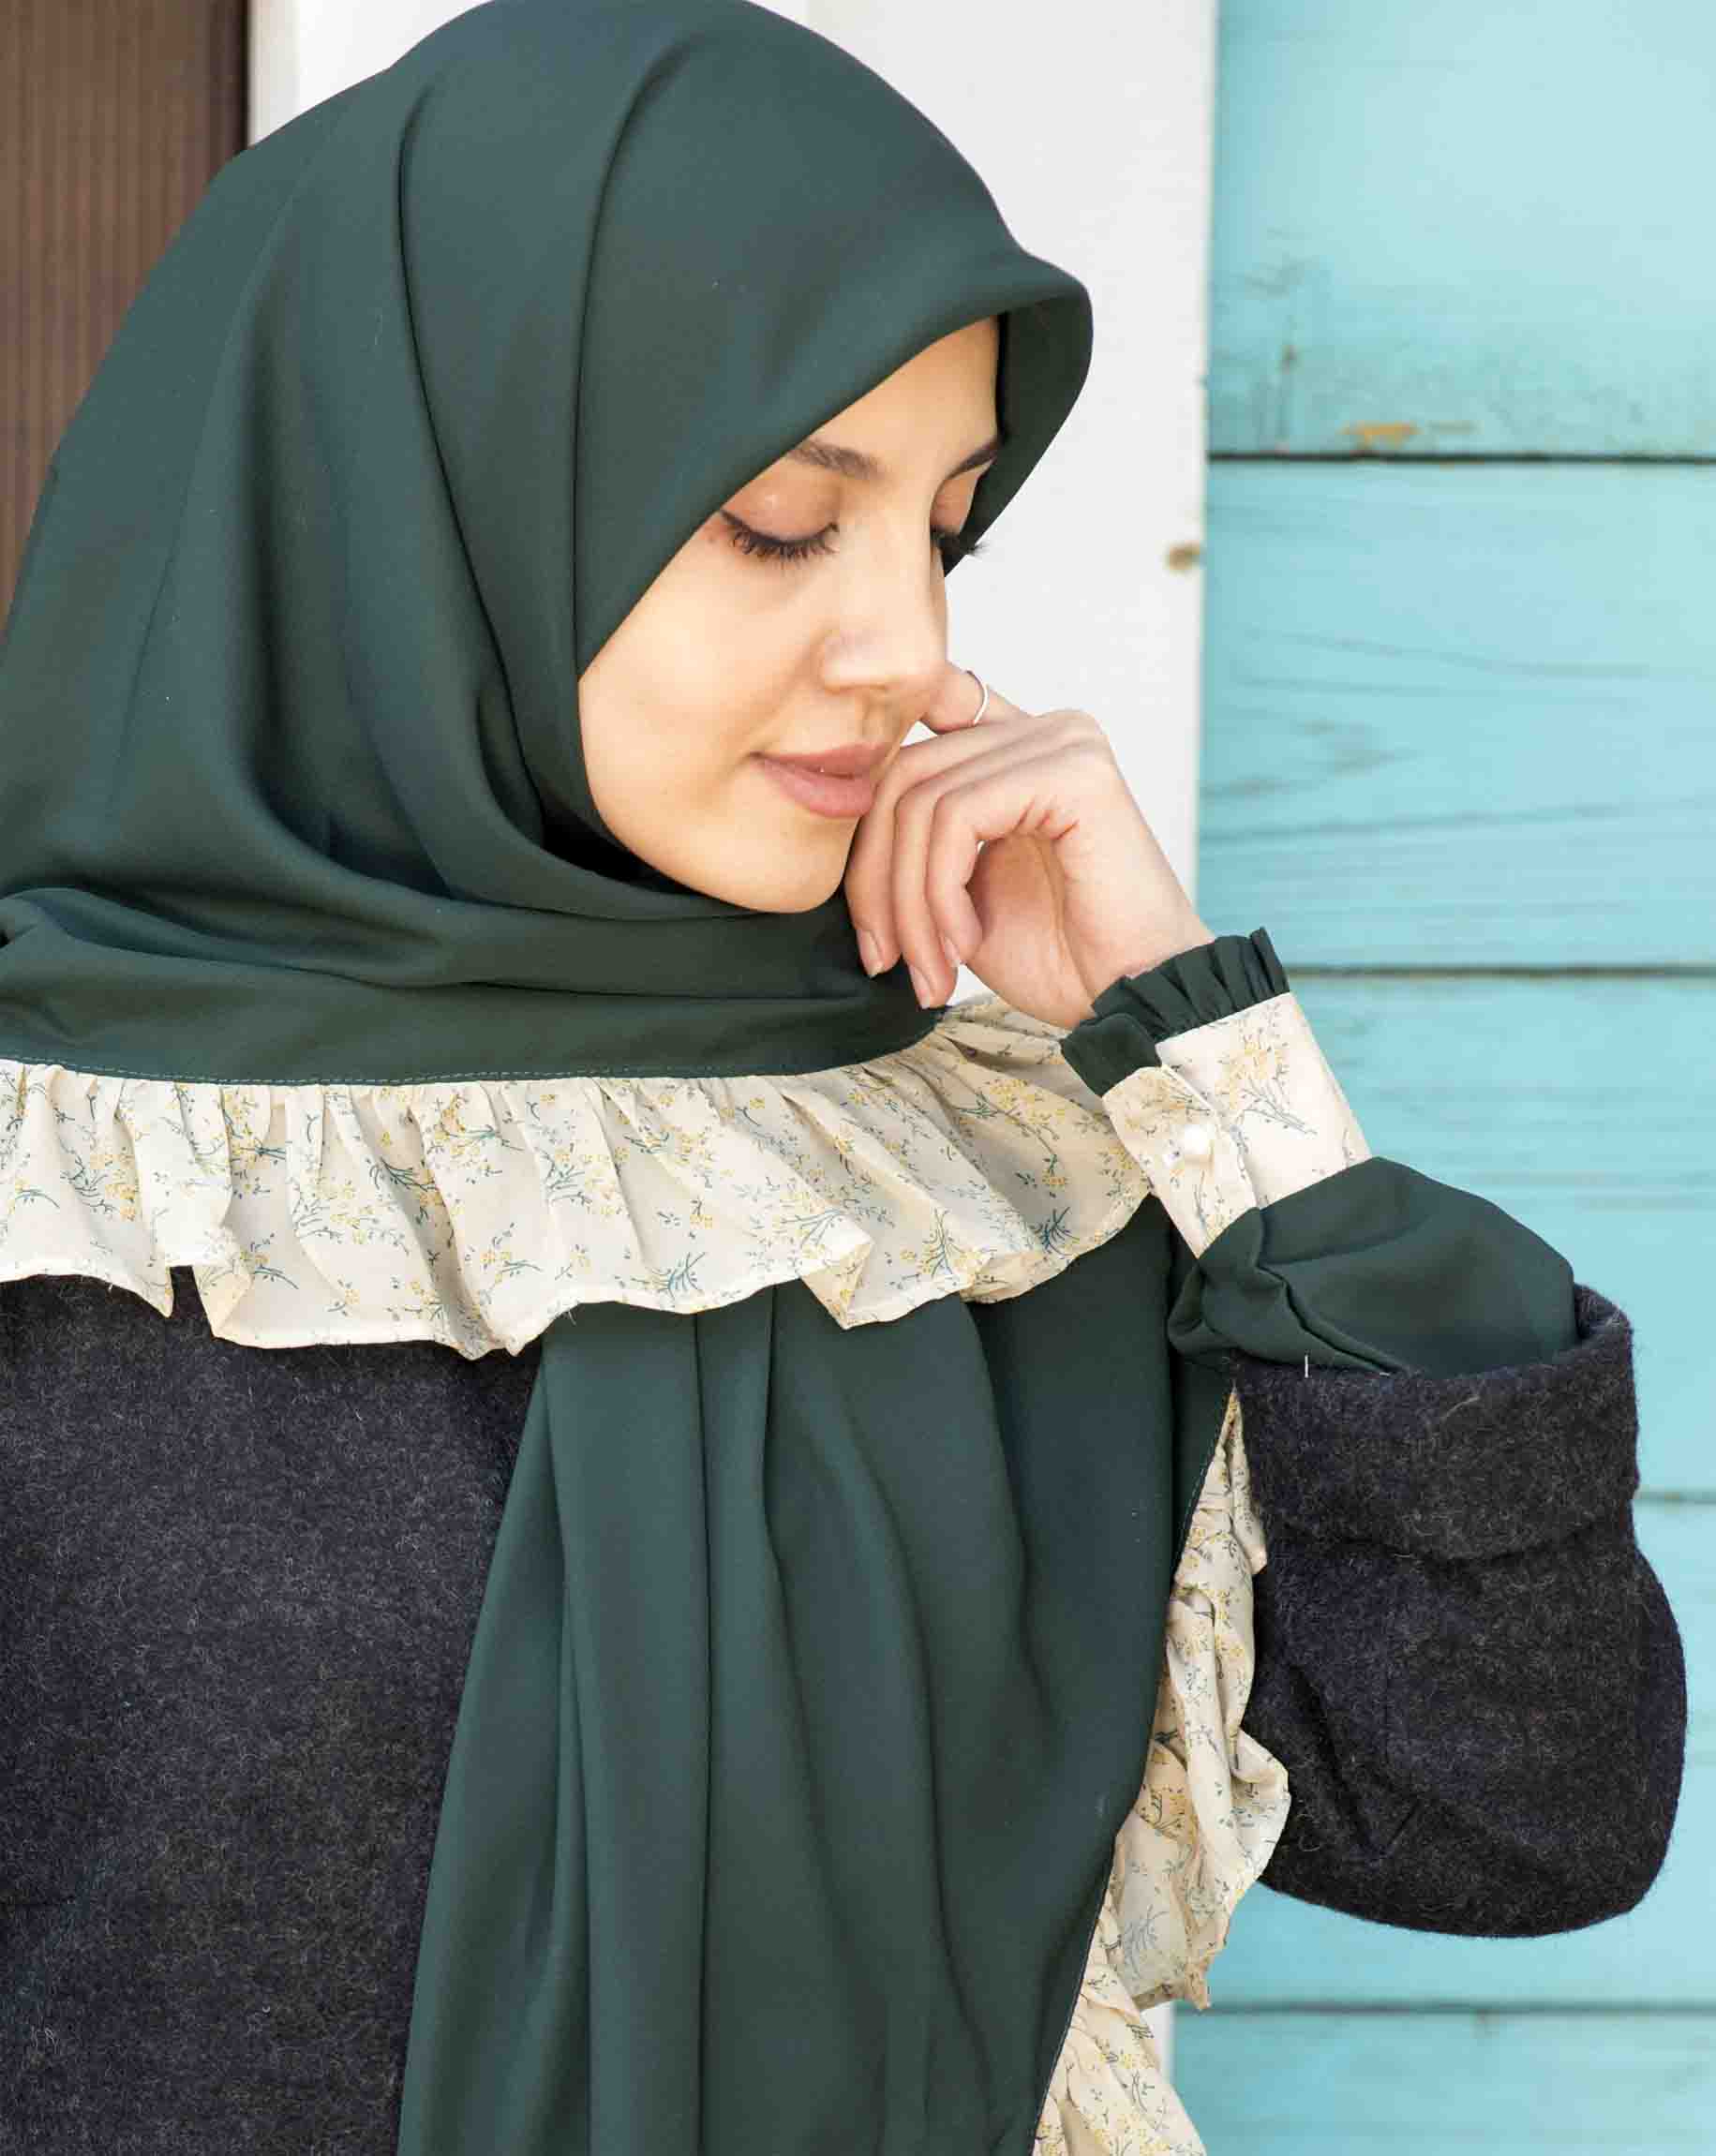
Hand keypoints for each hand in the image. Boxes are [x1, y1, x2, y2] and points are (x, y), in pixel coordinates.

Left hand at [844, 663, 1216, 1029]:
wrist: (1135, 1001)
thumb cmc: (1060, 957)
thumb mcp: (958, 894)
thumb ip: (914, 842)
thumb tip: (831, 817)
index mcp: (1016, 747)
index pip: (909, 734)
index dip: (868, 799)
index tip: (865, 904)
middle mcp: (1042, 729)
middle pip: (900, 773)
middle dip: (874, 880)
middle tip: (885, 960)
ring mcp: (1062, 742)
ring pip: (920, 800)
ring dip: (909, 902)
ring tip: (930, 968)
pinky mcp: (1075, 771)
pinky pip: (957, 815)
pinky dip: (941, 891)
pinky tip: (965, 944)